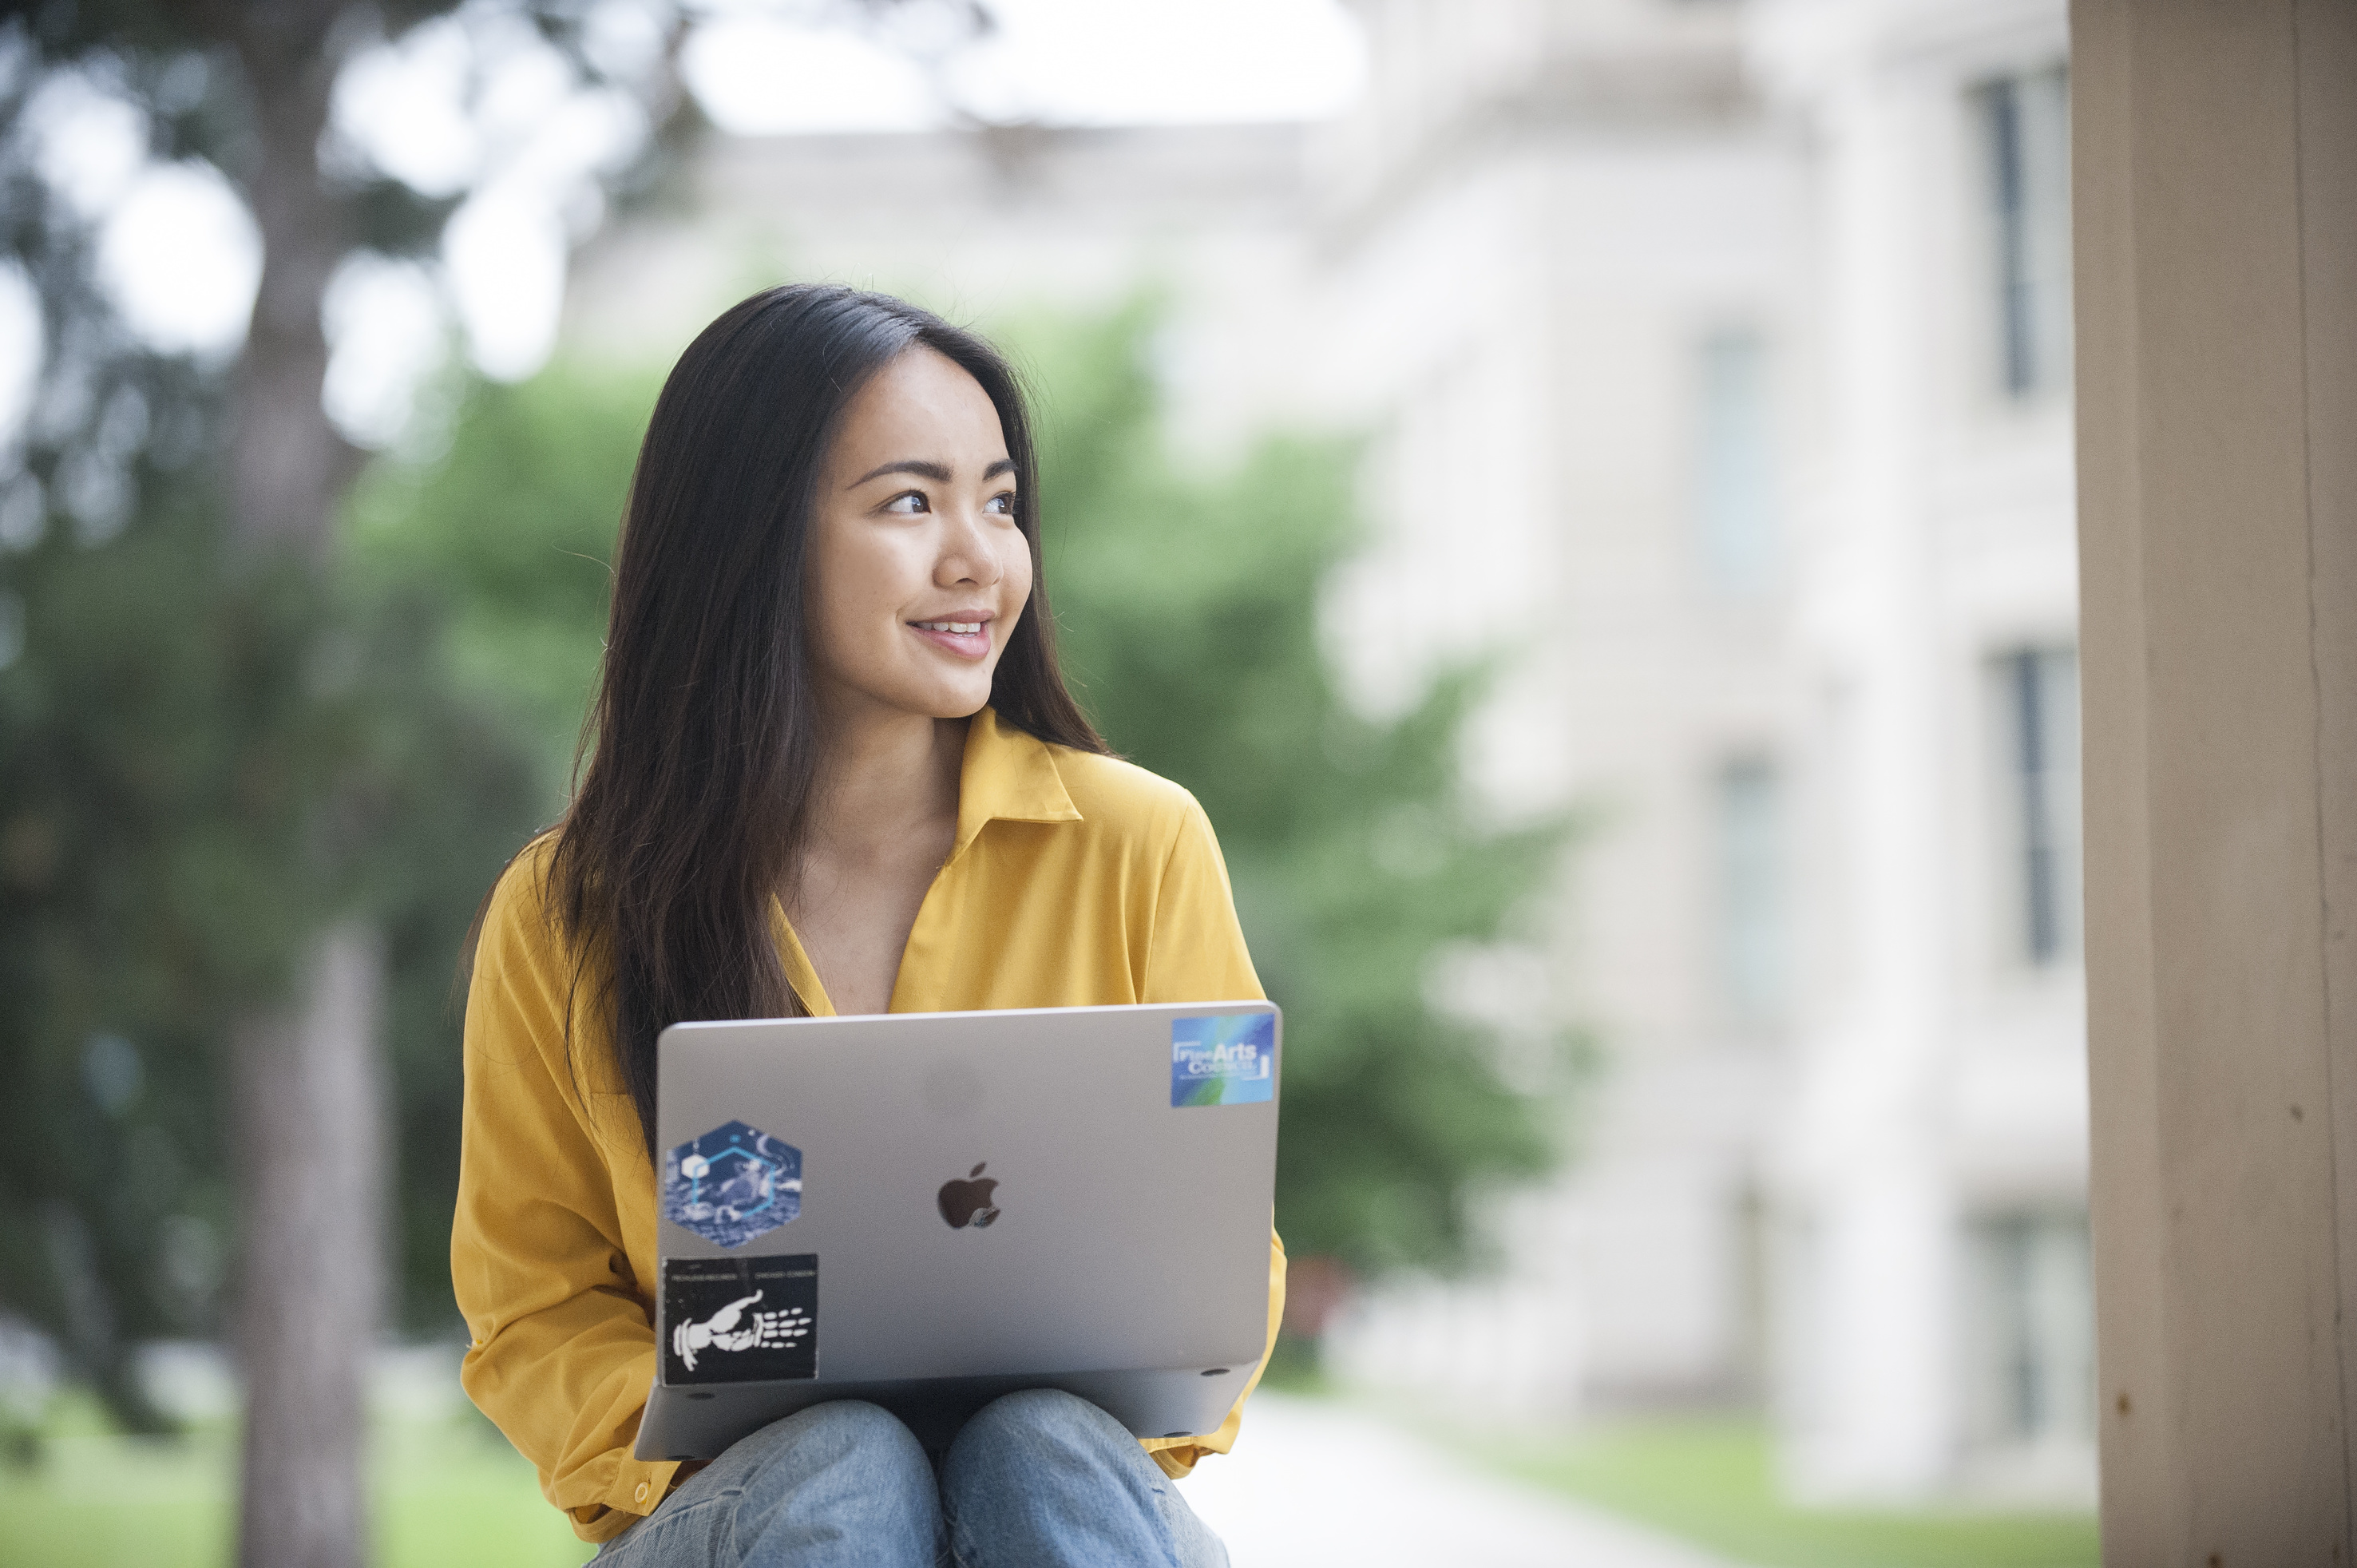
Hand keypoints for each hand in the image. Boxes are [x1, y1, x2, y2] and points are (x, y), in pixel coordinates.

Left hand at [671, 1290, 812, 1371]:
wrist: (711, 1333)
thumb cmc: (721, 1319)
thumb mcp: (736, 1307)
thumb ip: (749, 1301)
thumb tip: (761, 1292)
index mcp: (756, 1315)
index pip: (776, 1315)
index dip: (788, 1314)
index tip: (800, 1311)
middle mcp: (759, 1325)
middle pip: (780, 1325)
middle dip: (794, 1323)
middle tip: (807, 1322)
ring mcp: (757, 1336)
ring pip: (778, 1335)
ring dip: (790, 1334)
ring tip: (802, 1333)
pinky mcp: (752, 1344)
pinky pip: (769, 1345)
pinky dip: (779, 1345)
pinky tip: (788, 1345)